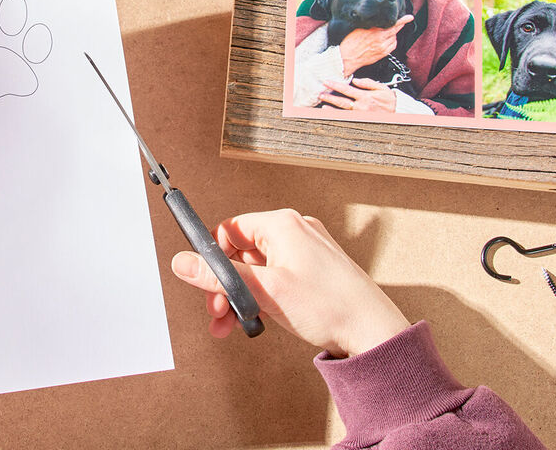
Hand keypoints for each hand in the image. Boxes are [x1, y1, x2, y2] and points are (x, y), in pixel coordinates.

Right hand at [171, 210, 408, 357]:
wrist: (372, 331)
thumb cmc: (330, 306)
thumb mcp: (264, 291)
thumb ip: (220, 276)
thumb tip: (183, 262)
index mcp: (283, 225)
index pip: (230, 229)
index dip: (212, 258)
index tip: (204, 284)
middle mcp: (295, 231)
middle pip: (242, 252)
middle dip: (225, 285)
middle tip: (218, 312)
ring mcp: (306, 251)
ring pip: (257, 269)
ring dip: (241, 296)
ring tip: (233, 325)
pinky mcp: (314, 271)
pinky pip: (275, 278)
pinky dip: (262, 298)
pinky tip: (257, 321)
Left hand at [318, 78, 397, 112]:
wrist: (399, 112)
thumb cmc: (390, 100)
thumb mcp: (381, 87)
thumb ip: (367, 83)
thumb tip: (355, 80)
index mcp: (365, 97)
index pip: (347, 89)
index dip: (335, 85)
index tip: (327, 82)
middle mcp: (361, 107)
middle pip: (342, 102)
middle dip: (330, 98)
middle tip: (320, 94)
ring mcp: (361, 115)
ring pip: (343, 113)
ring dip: (332, 110)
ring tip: (322, 107)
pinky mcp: (361, 121)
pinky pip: (348, 119)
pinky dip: (339, 117)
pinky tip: (332, 116)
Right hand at [339, 14, 411, 74]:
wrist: (346, 57)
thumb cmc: (350, 42)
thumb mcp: (359, 28)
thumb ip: (371, 24)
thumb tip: (378, 20)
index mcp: (374, 31)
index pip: (392, 24)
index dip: (402, 20)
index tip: (410, 17)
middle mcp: (380, 39)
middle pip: (395, 31)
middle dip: (399, 25)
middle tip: (404, 21)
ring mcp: (383, 48)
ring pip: (394, 38)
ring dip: (392, 34)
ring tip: (384, 34)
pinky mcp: (383, 54)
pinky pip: (392, 46)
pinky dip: (392, 42)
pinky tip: (385, 41)